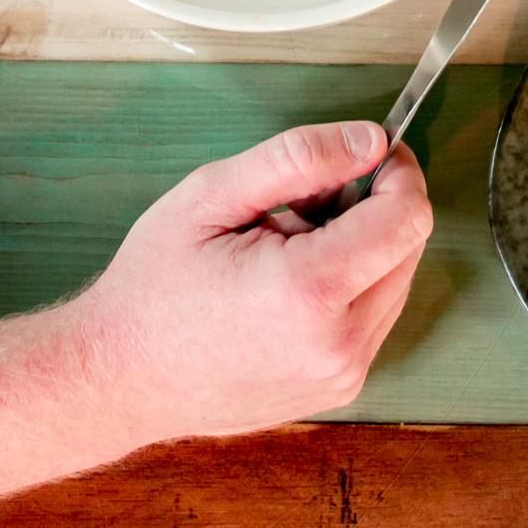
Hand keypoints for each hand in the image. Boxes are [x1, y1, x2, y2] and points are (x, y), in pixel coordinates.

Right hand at [76, 120, 431, 446]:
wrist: (118, 377)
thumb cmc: (154, 284)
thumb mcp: (213, 193)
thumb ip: (300, 158)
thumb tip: (371, 140)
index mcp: (308, 292)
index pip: (408, 217)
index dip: (399, 170)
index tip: (371, 149)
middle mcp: (338, 344)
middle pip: (409, 245)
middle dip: (375, 204)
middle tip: (306, 197)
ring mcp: (342, 375)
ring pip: (398, 278)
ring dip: (364, 244)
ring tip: (289, 240)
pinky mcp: (339, 387)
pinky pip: (376, 313)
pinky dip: (353, 282)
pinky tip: (294, 279)